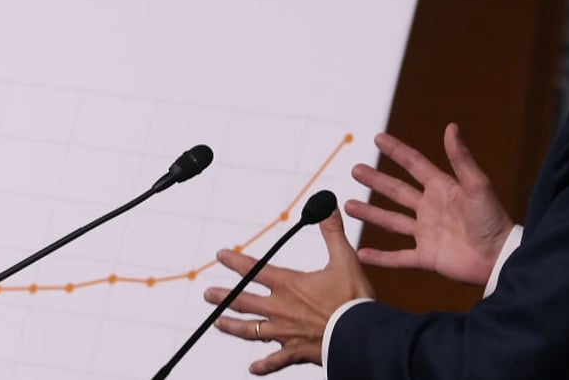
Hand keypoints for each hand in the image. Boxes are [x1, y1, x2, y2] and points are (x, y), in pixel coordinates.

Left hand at [203, 210, 373, 374]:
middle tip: (207, 294)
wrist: (361, 334)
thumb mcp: (344, 259)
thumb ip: (332, 232)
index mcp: (289, 284)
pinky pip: (275, 360)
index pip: (254, 270)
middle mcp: (280, 308)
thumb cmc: (353, 299)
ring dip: (232, 326)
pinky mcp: (295, 351)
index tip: (221, 255)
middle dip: (222, 297)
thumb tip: (328, 205)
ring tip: (217, 323)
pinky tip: (252, 369)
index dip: (235, 261)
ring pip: (250, 330)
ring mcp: (285, 332)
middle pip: (243, 302)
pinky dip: (264, 365)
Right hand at [347, 123, 512, 284]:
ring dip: (370, 214)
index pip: (414, 164)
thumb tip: (451, 127)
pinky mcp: (427, 257)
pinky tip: (361, 253)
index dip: (396, 151)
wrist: (500, 258)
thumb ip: (461, 159)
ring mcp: (427, 233)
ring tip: (348, 205)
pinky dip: (380, 257)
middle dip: (376, 181)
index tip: (378, 138)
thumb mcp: (477, 185)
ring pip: (392, 221)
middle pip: (397, 191)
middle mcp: (430, 209)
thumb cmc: (494, 220)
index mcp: (442, 189)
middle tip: (355, 169)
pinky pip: (398, 258)